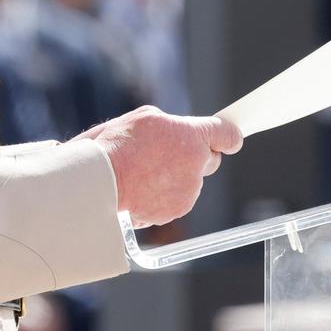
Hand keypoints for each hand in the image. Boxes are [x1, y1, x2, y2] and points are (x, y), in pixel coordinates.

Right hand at [82, 106, 242, 227]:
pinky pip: (175, 200)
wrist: (100, 182)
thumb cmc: (117, 146)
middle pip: (209, 160)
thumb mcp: (145, 119)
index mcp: (192, 137)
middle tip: (166, 154)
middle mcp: (196, 165)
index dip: (228, 137)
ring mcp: (188, 191)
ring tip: (143, 172)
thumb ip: (172, 126)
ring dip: (173, 178)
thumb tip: (177, 134)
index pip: (227, 135)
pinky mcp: (175, 211)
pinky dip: (162, 196)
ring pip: (189, 183)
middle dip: (194, 157)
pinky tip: (141, 188)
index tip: (230, 140)